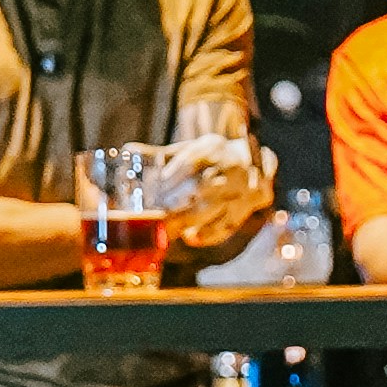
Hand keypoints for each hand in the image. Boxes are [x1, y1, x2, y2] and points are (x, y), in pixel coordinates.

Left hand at [163, 135, 274, 260]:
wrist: (256, 164)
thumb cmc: (216, 158)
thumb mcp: (194, 149)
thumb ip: (164, 155)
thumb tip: (129, 150)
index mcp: (213, 149)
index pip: (188, 163)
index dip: (169, 180)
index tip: (152, 194)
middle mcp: (229, 167)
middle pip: (199, 187)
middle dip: (174, 204)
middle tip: (153, 218)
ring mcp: (240, 189)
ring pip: (212, 208)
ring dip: (187, 221)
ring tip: (166, 231)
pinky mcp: (246, 207)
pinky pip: (228, 224)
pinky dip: (208, 234)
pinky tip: (190, 238)